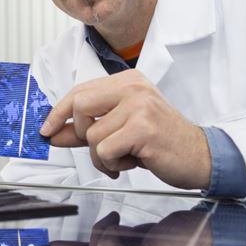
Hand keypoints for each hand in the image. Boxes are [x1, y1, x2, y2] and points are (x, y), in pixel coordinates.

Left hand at [39, 69, 210, 188]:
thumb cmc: (161, 142)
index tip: (46, 129)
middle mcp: (133, 87)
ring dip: (102, 157)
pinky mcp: (143, 128)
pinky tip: (132, 162)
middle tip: (98, 148)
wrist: (199, 156)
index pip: (80, 91)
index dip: (59, 112)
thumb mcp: (121, 129)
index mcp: (128, 80)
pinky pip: (104, 150)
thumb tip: (54, 132)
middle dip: (80, 133)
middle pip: (79, 105)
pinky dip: (112, 164)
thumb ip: (87, 128)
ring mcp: (139, 106)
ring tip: (125, 156)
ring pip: (92, 135)